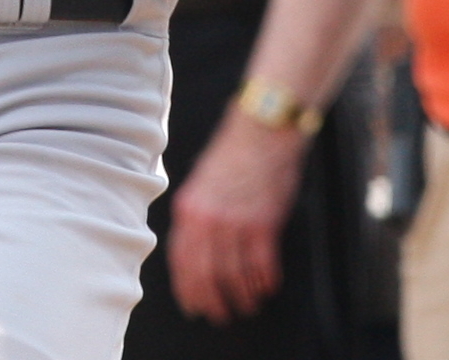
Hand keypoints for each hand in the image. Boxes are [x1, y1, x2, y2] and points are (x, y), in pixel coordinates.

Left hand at [168, 109, 308, 322]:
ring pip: (235, 275)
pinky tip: (267, 287)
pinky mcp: (263, 224)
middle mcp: (207, 219)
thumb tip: (195, 249)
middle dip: (213, 301)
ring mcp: (235, 223)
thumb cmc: (231, 155)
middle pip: (206, 274)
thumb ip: (196, 215)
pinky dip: (265, 280)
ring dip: (242, 296)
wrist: (260, 132)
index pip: (181, 260)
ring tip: (247, 305)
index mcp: (187, 208)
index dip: (187, 288)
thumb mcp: (201, 183)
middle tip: (220, 316)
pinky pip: (262, 264)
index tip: (193, 307)